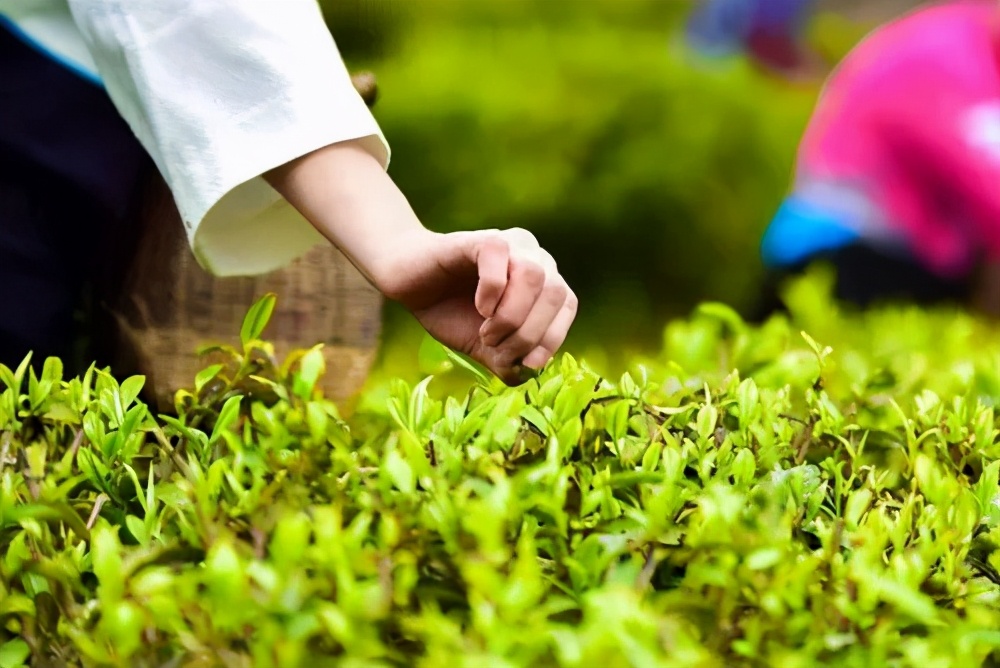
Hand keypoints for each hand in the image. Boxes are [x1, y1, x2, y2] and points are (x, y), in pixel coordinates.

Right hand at [376, 228, 577, 384]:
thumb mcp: (483, 345)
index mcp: (542, 279)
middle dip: (528, 333)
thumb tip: (528, 373)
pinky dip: (493, 291)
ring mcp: (510, 243)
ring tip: (487, 330)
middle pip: (556, 293)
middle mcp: (533, 255)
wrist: (408, 283)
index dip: (552, 338)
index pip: (567, 305)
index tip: (525, 362)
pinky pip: (501, 258)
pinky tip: (480, 307)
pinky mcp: (482, 238)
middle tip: (494, 345)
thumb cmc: (449, 310)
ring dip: (512, 316)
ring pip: (536, 276)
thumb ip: (508, 360)